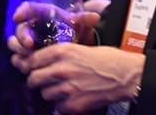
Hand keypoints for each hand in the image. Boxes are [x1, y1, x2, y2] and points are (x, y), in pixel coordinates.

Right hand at [7, 1, 99, 57]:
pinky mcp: (29, 55)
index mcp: (43, 14)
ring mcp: (29, 41)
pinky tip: (27, 66)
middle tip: (29, 44)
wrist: (75, 43)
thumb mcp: (80, 23)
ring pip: (15, 43)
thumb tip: (95, 17)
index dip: (21, 12)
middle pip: (20, 28)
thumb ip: (85, 19)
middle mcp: (33, 26)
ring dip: (19, 50)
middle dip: (22, 36)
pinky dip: (21, 60)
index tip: (17, 17)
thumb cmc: (75, 29)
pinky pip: (20, 57)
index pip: (28, 8)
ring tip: (27, 56)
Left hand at [14, 43, 144, 112]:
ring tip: (62, 89)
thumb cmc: (107, 59)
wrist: (125, 75)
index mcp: (62, 52)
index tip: (31, 67)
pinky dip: (62, 105)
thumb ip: (61, 54)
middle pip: (33, 79)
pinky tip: (72, 97)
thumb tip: (44, 59)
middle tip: (44, 80)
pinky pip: (57, 107)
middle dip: (37, 80)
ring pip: (44, 94)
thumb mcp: (80, 47)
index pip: (32, 60)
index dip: (30, 64)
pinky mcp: (74, 105)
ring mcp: (67, 88)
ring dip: (50, 92)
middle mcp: (61, 69)